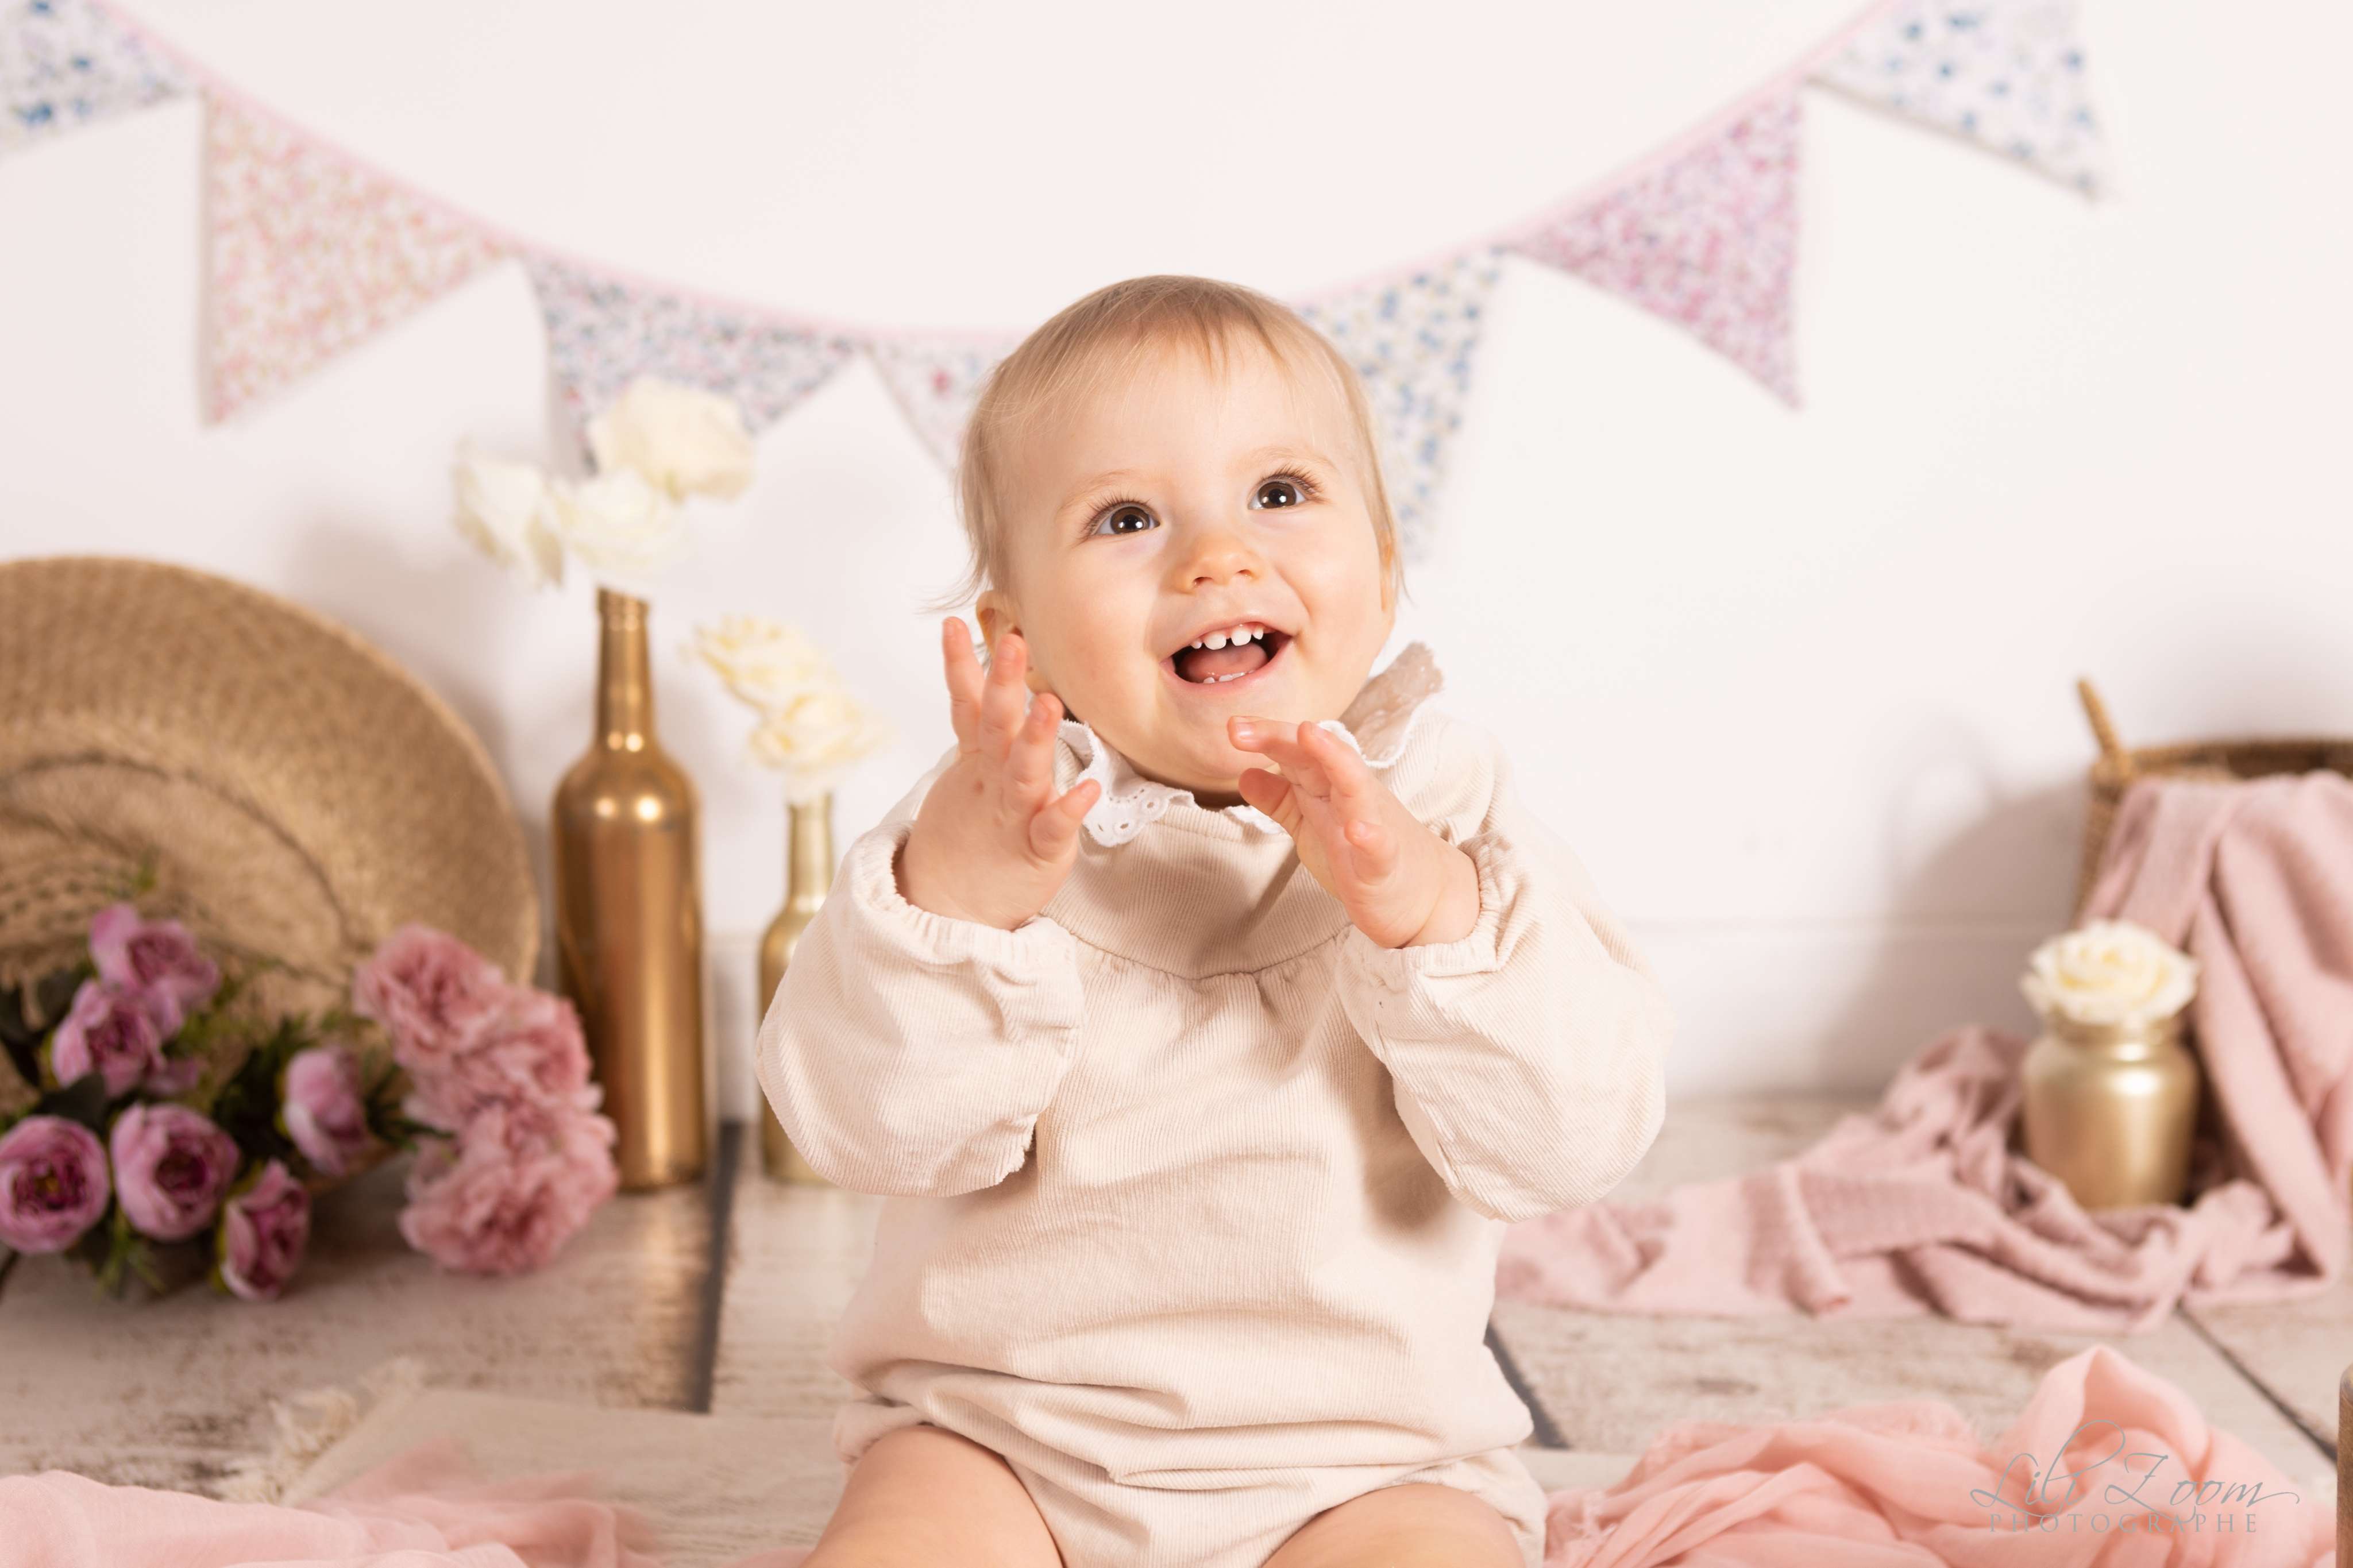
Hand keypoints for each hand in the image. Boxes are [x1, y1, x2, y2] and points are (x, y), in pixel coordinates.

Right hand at [898, 617, 1101, 930]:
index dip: (961, 667)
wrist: (951, 904)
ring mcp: (1013, 814)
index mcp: (981, 761)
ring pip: (1022, 771)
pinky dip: (1067, 810)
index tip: (954, 624)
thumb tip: (990, 681)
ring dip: (1034, 738)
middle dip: (1003, 684)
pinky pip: (1053, 827)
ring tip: (1047, 704)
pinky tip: (1085, 791)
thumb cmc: (975, 834)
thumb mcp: (973, 776)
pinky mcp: (1036, 850)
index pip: (968, 706)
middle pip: (996, 727)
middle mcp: (995, 781)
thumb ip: (982, 730)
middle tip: (1012, 644)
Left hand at [1227, 717, 1479, 947]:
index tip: (1231, 727)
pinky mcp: (1384, 864)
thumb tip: (1245, 775)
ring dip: (1334, 758)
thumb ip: (1281, 800)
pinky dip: (1369, 836)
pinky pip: (1378, 847)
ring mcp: (1372, 827)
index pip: (1297, 752)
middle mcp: (1351, 798)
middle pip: (1319, 757)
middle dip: (1282, 738)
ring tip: (1308, 734)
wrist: (1424, 897)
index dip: (1266, 737)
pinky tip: (1356, 829)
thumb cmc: (1362, 857)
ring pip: (1354, 785)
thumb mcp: (1313, 825)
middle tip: (1239, 728)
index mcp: (1330, 787)